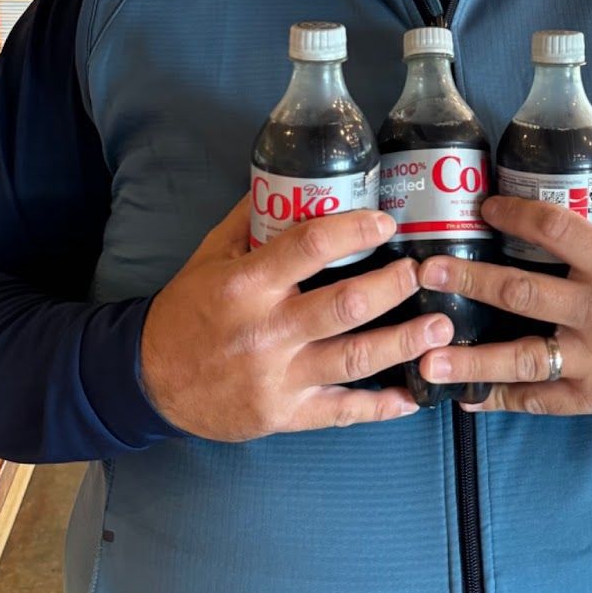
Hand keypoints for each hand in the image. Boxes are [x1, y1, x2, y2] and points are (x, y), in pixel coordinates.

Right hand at [140, 196, 453, 440]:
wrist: (149, 380)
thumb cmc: (188, 309)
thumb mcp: (210, 255)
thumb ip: (253, 220)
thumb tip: (294, 177)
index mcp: (247, 284)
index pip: (308, 247)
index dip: (354, 231)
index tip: (387, 222)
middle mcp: (265, 331)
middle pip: (345, 305)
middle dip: (393, 286)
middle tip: (426, 272)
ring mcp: (277, 377)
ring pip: (354, 359)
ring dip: (404, 342)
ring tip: (442, 325)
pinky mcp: (284, 415)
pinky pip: (342, 412)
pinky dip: (382, 406)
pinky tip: (413, 396)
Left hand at [415, 197, 591, 419]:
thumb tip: (561, 182)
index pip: (560, 230)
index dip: (517, 215)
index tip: (484, 208)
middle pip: (525, 294)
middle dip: (472, 281)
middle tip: (426, 273)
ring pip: (526, 358)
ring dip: (473, 358)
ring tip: (428, 358)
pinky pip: (540, 400)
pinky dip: (500, 399)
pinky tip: (465, 396)